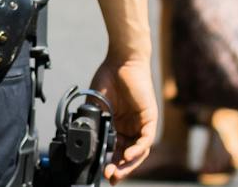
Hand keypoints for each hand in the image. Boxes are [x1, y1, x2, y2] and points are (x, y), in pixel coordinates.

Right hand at [90, 54, 158, 181]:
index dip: (109, 163)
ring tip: (117, 171)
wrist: (119, 62)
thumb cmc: (107, 79)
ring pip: (139, 151)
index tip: (102, 172)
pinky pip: (146, 139)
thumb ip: (94, 125)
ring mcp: (141, 123)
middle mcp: (130, 127)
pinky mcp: (150, 118)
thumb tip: (88, 145)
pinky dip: (138, 149)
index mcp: (118, 126)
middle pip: (128, 155)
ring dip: (129, 163)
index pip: (115, 150)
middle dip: (119, 168)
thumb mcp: (96, 107)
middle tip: (109, 176)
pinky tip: (128, 155)